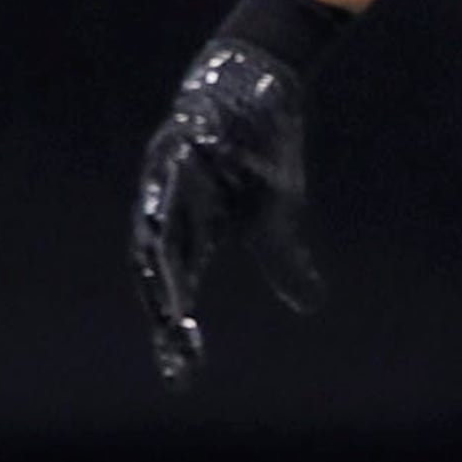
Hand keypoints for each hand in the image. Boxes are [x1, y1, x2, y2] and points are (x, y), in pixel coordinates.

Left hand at [133, 40, 324, 389]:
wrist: (257, 83)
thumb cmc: (259, 153)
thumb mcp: (278, 215)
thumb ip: (285, 262)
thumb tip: (309, 306)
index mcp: (190, 234)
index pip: (177, 290)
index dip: (175, 334)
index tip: (181, 377)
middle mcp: (168, 210)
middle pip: (156, 267)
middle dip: (164, 307)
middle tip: (175, 342)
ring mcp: (165, 176)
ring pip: (152, 227)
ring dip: (156, 264)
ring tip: (165, 301)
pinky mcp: (176, 142)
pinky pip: (165, 174)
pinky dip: (163, 198)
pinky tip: (158, 221)